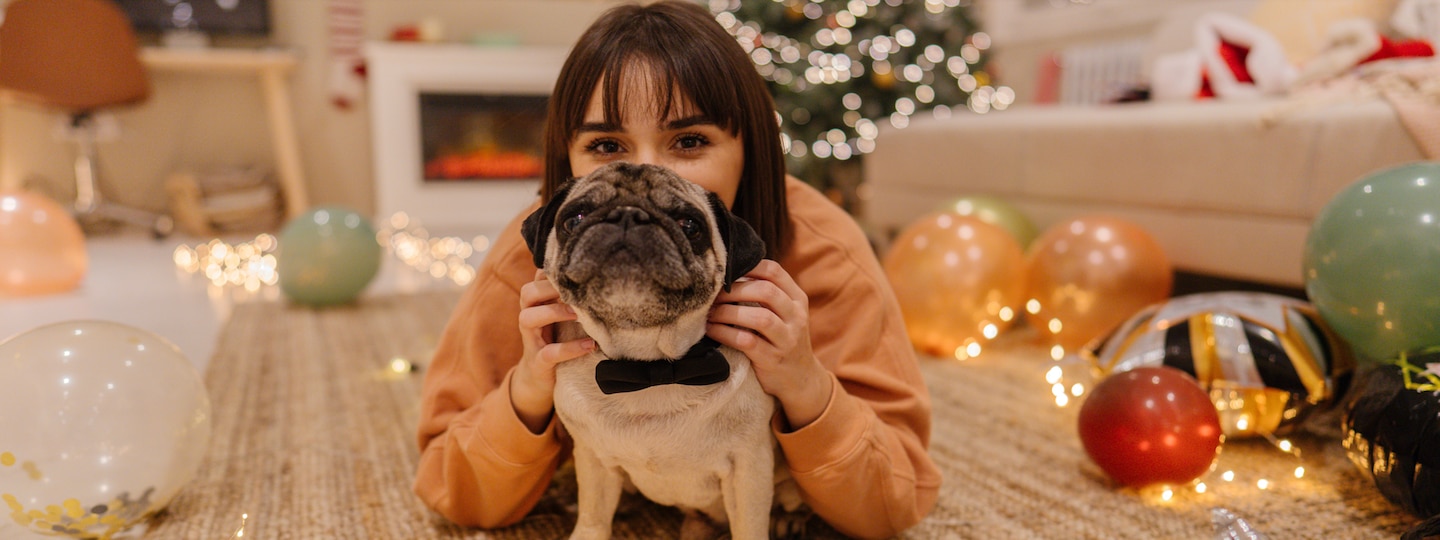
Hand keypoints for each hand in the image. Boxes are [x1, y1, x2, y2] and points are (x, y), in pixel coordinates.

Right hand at [511, 269, 595, 433]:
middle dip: (549, 288)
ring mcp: (530, 340)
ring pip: (528, 318)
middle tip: (576, 292)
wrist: (538, 378)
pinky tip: (589, 345)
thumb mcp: (559, 317)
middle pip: (527, 293)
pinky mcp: (538, 361)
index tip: (577, 271)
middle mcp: (528, 318)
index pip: (537, 280)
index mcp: (535, 305)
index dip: (552, 272)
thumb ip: (566, 298)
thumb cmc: (553, 340)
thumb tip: (591, 276)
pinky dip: (570, 349)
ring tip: (579, 315)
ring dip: (554, 312)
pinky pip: (549, 352)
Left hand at [705, 260, 832, 429]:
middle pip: (766, 291)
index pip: (774, 271)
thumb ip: (766, 294)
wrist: (799, 378)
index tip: (726, 272)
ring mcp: (787, 339)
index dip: (747, 266)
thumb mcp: (784, 313)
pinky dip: (725, 333)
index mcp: (797, 299)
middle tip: (714, 295)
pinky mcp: (773, 359)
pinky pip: (746, 342)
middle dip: (735, 290)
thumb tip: (729, 272)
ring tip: (711, 313)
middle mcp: (796, 317)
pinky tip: (712, 330)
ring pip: (759, 317)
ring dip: (728, 312)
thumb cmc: (782, 339)